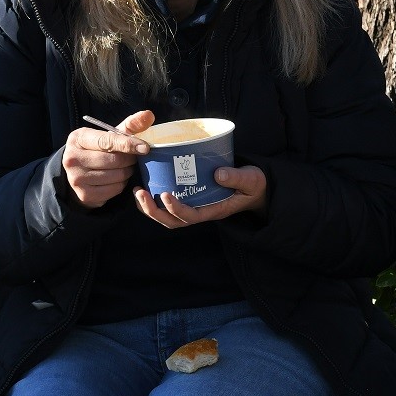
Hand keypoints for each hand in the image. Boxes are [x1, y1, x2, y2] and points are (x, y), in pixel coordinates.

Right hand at [62, 110, 152, 208]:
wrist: (81, 171)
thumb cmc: (101, 149)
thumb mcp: (112, 134)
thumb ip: (131, 125)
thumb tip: (149, 114)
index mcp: (79, 138)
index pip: (107, 141)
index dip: (128, 144)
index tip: (145, 148)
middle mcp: (72, 158)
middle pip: (113, 160)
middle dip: (129, 160)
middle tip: (132, 158)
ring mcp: (75, 178)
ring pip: (115, 176)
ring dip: (127, 172)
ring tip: (124, 168)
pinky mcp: (83, 194)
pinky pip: (113, 190)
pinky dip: (121, 185)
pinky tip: (117, 179)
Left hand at [134, 164, 268, 227]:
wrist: (256, 189)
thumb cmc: (254, 185)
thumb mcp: (251, 180)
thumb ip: (237, 177)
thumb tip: (217, 173)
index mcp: (215, 210)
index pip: (191, 216)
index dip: (175, 209)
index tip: (165, 194)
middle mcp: (202, 212)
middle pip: (172, 221)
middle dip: (153, 210)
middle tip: (141, 192)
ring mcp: (195, 207)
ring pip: (167, 217)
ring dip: (149, 208)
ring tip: (138, 191)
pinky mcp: (191, 200)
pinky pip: (169, 206)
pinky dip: (155, 200)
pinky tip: (147, 186)